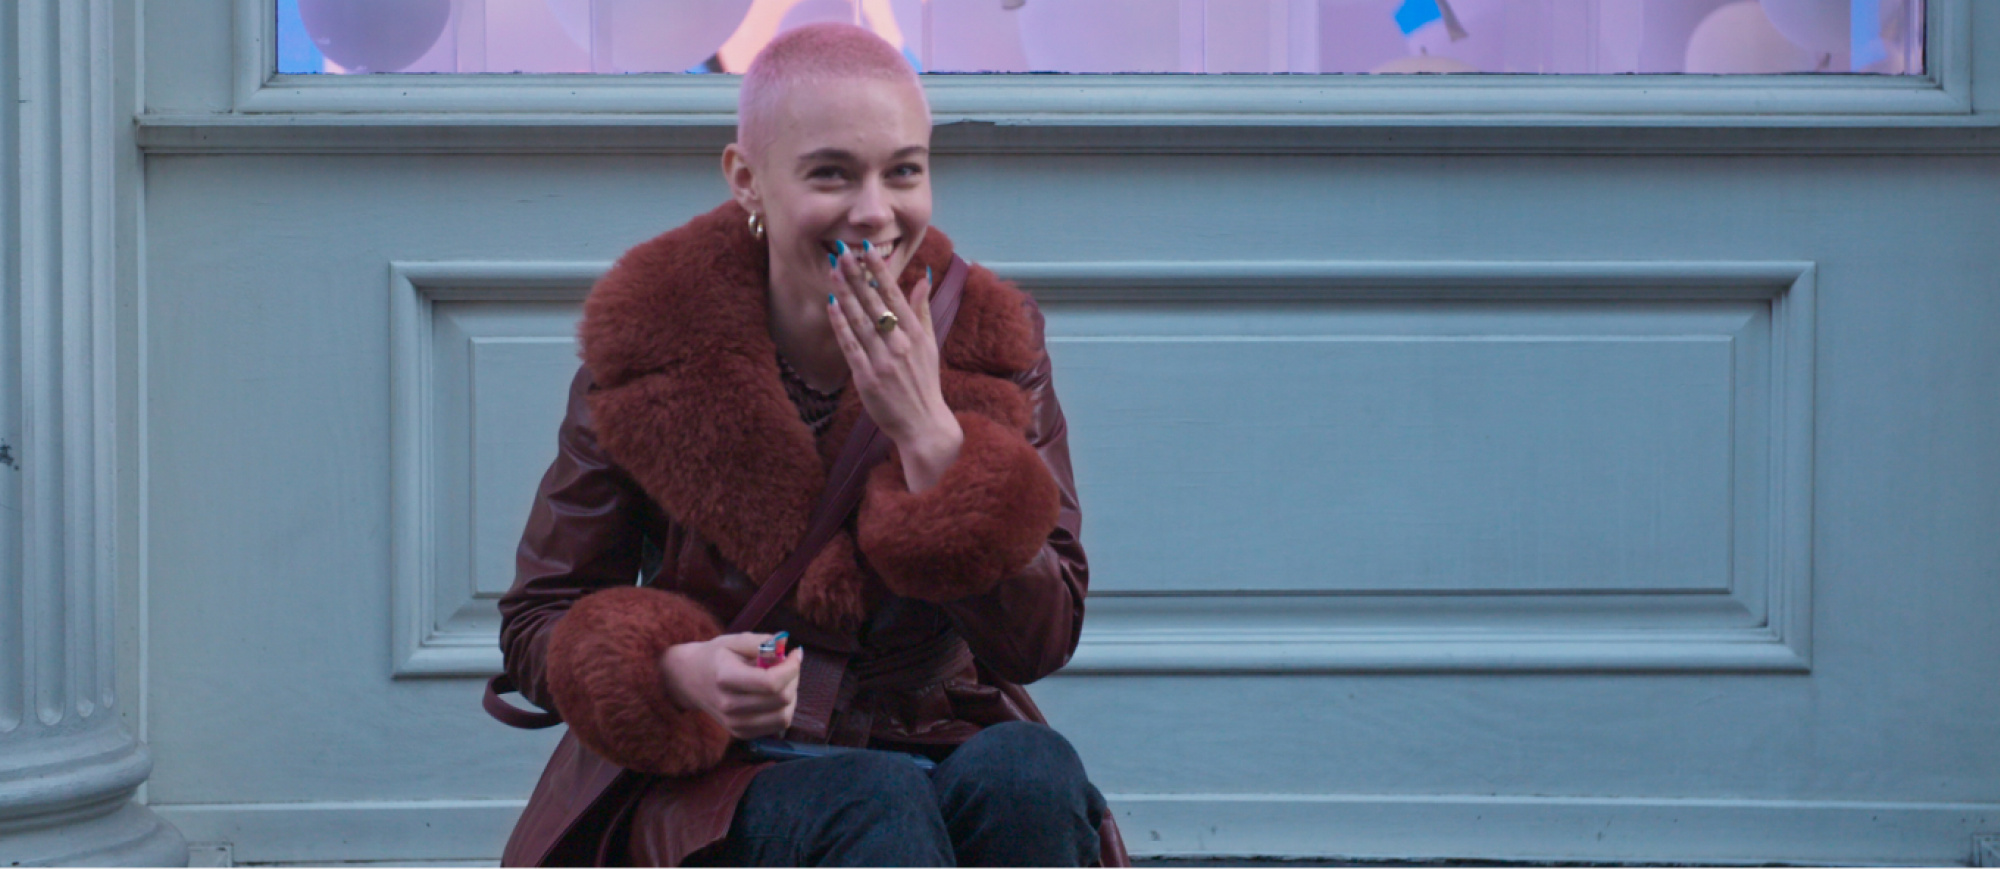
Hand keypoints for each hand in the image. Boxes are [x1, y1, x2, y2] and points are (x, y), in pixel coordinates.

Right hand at [659, 633, 801, 739]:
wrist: (689, 680)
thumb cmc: (715, 656)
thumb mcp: (733, 640)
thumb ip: (760, 642)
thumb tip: (786, 645)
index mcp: (726, 678)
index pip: (771, 683)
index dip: (792, 668)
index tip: (795, 653)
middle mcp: (729, 706)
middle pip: (781, 699)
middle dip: (794, 678)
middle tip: (789, 664)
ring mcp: (734, 724)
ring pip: (783, 717)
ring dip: (792, 695)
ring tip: (783, 679)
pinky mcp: (741, 733)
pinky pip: (776, 726)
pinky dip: (784, 709)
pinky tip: (775, 694)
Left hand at [827, 243, 962, 490]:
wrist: (923, 423)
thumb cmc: (925, 381)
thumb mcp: (930, 343)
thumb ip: (922, 309)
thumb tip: (923, 278)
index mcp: (916, 332)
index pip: (895, 294)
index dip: (880, 270)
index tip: (868, 248)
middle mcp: (900, 343)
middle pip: (874, 302)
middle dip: (857, 274)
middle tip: (842, 250)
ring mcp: (883, 360)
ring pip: (860, 320)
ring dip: (845, 293)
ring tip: (833, 270)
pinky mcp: (867, 377)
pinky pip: (850, 345)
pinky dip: (840, 325)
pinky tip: (831, 306)